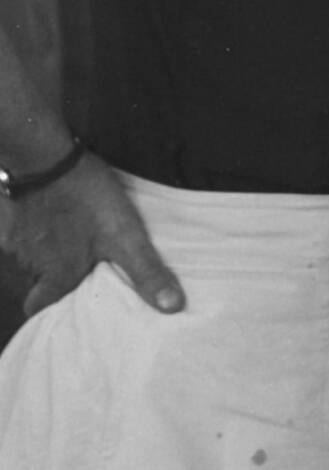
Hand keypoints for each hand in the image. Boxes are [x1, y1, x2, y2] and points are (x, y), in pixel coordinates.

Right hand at [7, 153, 181, 318]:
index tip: (67, 309)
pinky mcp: (14, 216)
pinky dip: (41, 228)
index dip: (50, 311)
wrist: (46, 158)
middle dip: (57, 280)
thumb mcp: (126, 236)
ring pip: (34, 257)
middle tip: (82, 269)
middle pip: (39, 282)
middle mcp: (31, 262)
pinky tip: (61, 215)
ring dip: (52, 252)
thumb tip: (172, 306)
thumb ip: (145, 271)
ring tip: (77, 239)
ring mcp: (18, 238)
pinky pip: (25, 231)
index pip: (39, 308)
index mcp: (57, 274)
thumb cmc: (87, 200)